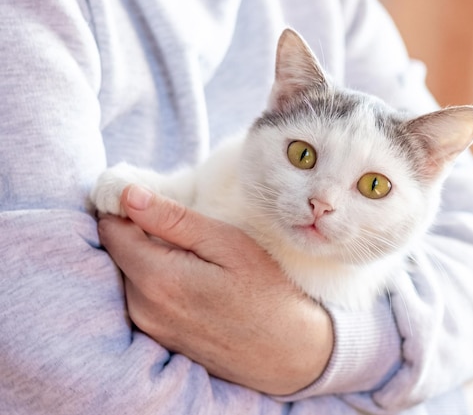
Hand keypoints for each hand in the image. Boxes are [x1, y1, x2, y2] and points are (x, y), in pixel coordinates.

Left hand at [97, 185, 333, 395]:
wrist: (287, 352)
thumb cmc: (265, 292)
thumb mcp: (227, 243)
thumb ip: (173, 219)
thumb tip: (128, 195)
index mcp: (156, 278)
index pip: (111, 230)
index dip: (127, 208)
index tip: (154, 200)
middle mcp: (142, 307)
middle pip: (119, 253)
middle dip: (141, 233)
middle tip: (185, 229)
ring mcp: (148, 327)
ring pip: (131, 274)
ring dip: (151, 258)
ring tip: (195, 258)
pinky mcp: (158, 338)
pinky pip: (143, 297)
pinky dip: (159, 281)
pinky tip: (194, 282)